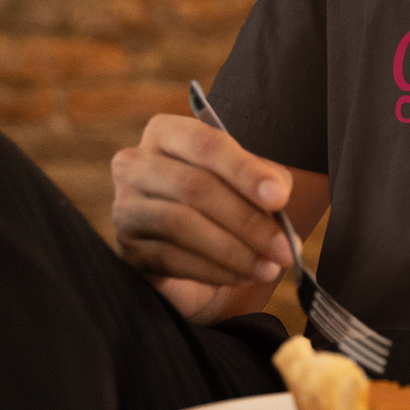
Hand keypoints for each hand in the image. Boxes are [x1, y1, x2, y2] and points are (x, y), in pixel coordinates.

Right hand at [111, 113, 297, 321]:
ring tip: (267, 267)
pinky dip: (213, 270)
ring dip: (233, 250)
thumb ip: (263, 180)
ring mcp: (125, 207)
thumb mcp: (246, 183)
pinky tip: (241, 276)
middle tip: (284, 247)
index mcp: (167, 133)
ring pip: (180, 224)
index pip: (205, 143)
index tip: (279, 197)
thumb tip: (277, 194)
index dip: (244, 170)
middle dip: (247, 220)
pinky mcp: (126, 249)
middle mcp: (135, 164)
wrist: (191, 252)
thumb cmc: (222, 204)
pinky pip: (170, 259)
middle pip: (194, 186)